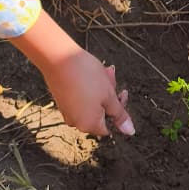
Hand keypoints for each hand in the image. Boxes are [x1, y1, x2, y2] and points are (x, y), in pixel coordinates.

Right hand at [10, 10, 135, 136]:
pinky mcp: (61, 99)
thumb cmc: (87, 77)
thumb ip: (120, 115)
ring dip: (100, 88)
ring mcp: (67, 111)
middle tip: (111, 77)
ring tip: (102, 71)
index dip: (118, 110)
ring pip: (91, 102)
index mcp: (89, 125)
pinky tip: (90, 72)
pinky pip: (80, 97)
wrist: (58, 58)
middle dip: (108, 94)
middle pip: (101, 113)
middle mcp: (76, 122)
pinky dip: (88, 87)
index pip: (110, 126)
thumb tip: (129, 131)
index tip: (121, 93)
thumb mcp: (109, 95)